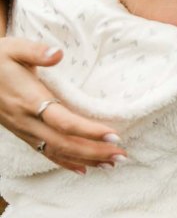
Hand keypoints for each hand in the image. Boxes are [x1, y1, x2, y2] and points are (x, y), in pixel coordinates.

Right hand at [0, 38, 126, 173]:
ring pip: (57, 152)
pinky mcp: (23, 134)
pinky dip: (66, 163)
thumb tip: (57, 53)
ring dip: (86, 159)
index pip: (64, 122)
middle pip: (65, 143)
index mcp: (29, 100)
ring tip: (111, 163)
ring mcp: (24, 130)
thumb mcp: (13, 48)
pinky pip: (46, 153)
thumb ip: (36, 51)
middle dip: (95, 151)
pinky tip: (84, 169)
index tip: (114, 135)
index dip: (89, 131)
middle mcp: (27, 121)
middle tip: (121, 155)